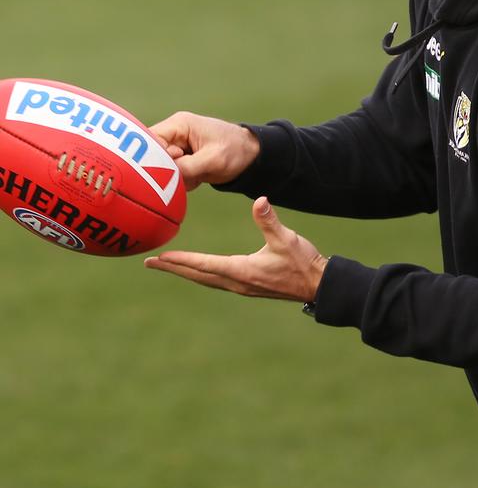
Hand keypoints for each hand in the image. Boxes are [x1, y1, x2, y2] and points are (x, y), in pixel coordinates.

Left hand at [144, 197, 327, 302]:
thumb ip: (269, 220)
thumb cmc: (303, 262)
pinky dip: (199, 273)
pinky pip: (214, 280)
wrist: (318, 285)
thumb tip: (259, 201)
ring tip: (166, 265)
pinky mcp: (246, 286)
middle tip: (150, 263)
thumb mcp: (286, 239)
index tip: (160, 257)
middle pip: (197, 275)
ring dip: (184, 271)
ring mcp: (241, 286)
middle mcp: (236, 282)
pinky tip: (196, 269)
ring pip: (204, 279)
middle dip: (173, 268)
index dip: (181, 260)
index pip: (204, 264)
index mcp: (242, 271)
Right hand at [149, 112, 259, 189]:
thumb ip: (186, 167)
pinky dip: (183, 182)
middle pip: (152, 155)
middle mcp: (174, 134)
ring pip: (161, 168)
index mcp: (179, 125)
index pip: (149, 140)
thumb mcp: (212, 160)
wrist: (253, 157)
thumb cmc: (236, 151)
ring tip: (198, 175)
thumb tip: (160, 175)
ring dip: (176, 178)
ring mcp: (178, 148)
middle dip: (166, 170)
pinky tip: (199, 178)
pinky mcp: (183, 161)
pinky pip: (172, 175)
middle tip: (188, 174)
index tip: (168, 169)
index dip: (152, 158)